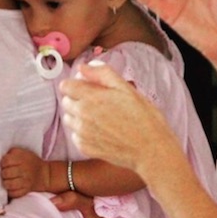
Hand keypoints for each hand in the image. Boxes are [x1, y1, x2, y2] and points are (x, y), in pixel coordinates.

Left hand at [0, 147, 49, 197]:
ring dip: (5, 183)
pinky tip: (10, 187)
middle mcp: (24, 170)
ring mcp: (26, 181)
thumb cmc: (29, 161)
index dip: (3, 163)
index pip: (6, 161)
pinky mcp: (26, 191)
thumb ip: (10, 153)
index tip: (4, 164)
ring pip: (9, 185)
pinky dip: (10, 191)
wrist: (44, 174)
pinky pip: (14, 194)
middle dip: (3, 173)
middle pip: (6, 173)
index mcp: (22, 159)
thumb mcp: (21, 152)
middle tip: (5, 173)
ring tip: (6, 180)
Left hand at [59, 63, 182, 176]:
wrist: (151, 150)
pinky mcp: (84, 147)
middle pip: (66, 101)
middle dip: (77, 99)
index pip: (65, 86)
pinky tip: (101, 132)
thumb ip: (102, 74)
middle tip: (98, 103)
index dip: (75, 84)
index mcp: (91, 98)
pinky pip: (75, 135)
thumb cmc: (143, 118)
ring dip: (79, 116)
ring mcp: (81, 133)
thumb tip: (83, 67)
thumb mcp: (127, 89)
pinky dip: (84, 133)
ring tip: (100, 118)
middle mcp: (82, 115)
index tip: (86, 87)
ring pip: (69, 118)